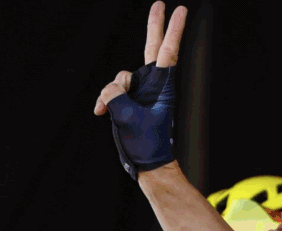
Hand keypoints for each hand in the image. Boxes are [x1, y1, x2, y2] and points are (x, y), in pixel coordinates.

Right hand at [96, 2, 187, 178]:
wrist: (149, 163)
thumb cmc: (146, 142)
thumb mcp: (128, 116)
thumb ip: (116, 94)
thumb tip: (113, 87)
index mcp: (163, 87)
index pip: (168, 51)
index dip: (172, 29)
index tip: (179, 9)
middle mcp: (154, 84)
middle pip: (152, 48)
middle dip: (155, 25)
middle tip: (162, 4)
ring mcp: (142, 91)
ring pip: (121, 77)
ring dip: (112, 93)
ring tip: (112, 113)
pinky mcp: (131, 99)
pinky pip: (113, 91)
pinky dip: (106, 101)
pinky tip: (102, 113)